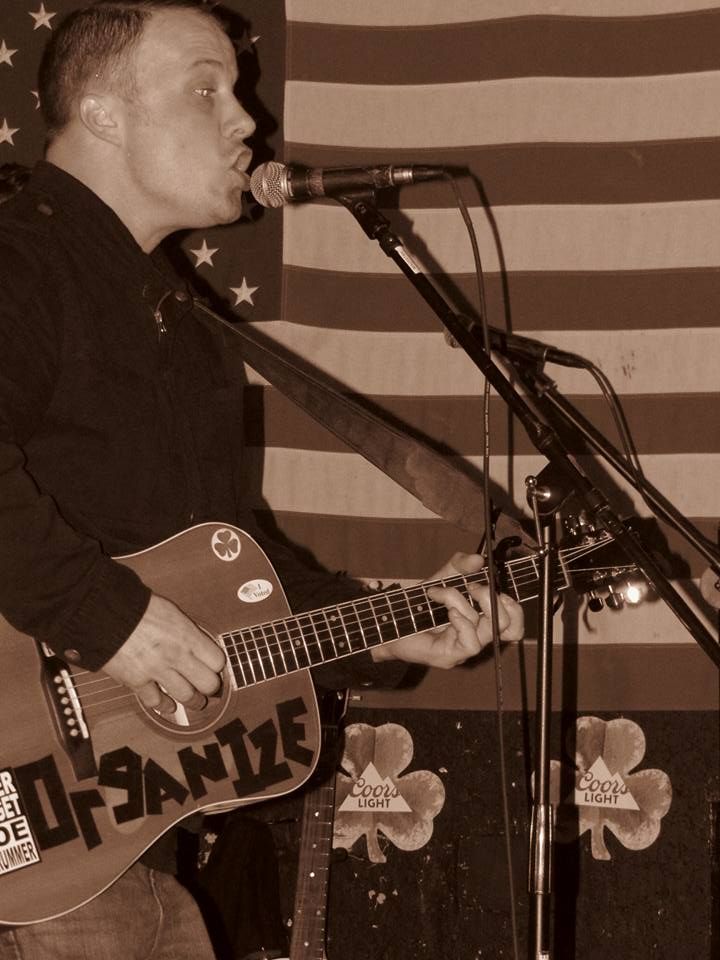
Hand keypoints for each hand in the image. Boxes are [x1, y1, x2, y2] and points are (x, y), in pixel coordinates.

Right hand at [103, 594, 225, 713]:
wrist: (105, 613)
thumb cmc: (137, 608)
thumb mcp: (171, 612)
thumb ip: (187, 631)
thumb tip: (198, 645)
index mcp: (187, 635)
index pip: (217, 661)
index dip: (216, 665)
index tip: (213, 667)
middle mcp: (176, 655)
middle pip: (208, 684)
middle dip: (210, 687)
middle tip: (208, 688)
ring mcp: (157, 670)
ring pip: (186, 697)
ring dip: (192, 701)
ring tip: (195, 702)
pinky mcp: (137, 681)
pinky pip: (156, 702)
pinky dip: (163, 705)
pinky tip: (167, 705)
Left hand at [371, 552, 522, 668]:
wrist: (388, 622)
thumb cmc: (416, 606)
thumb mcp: (440, 579)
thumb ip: (458, 567)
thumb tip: (478, 559)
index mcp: (479, 622)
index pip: (515, 625)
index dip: (514, 606)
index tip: (494, 586)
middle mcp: (476, 637)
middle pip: (509, 625)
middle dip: (489, 597)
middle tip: (469, 586)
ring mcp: (464, 649)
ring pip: (486, 629)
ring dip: (462, 602)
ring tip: (440, 594)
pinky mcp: (451, 657)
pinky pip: (472, 643)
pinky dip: (461, 621)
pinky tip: (447, 612)